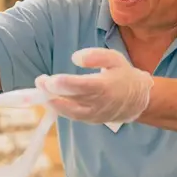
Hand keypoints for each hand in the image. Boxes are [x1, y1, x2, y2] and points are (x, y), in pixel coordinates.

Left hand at [35, 48, 152, 123]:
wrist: (136, 100)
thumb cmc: (123, 75)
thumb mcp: (115, 58)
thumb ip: (96, 56)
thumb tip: (75, 57)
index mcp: (106, 86)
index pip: (83, 87)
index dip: (65, 84)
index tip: (49, 79)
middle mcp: (99, 103)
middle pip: (72, 98)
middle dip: (53, 91)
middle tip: (40, 81)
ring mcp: (94, 114)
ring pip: (69, 111)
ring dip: (52, 102)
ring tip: (40, 91)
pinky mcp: (90, 120)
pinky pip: (72, 116)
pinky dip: (59, 108)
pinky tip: (49, 99)